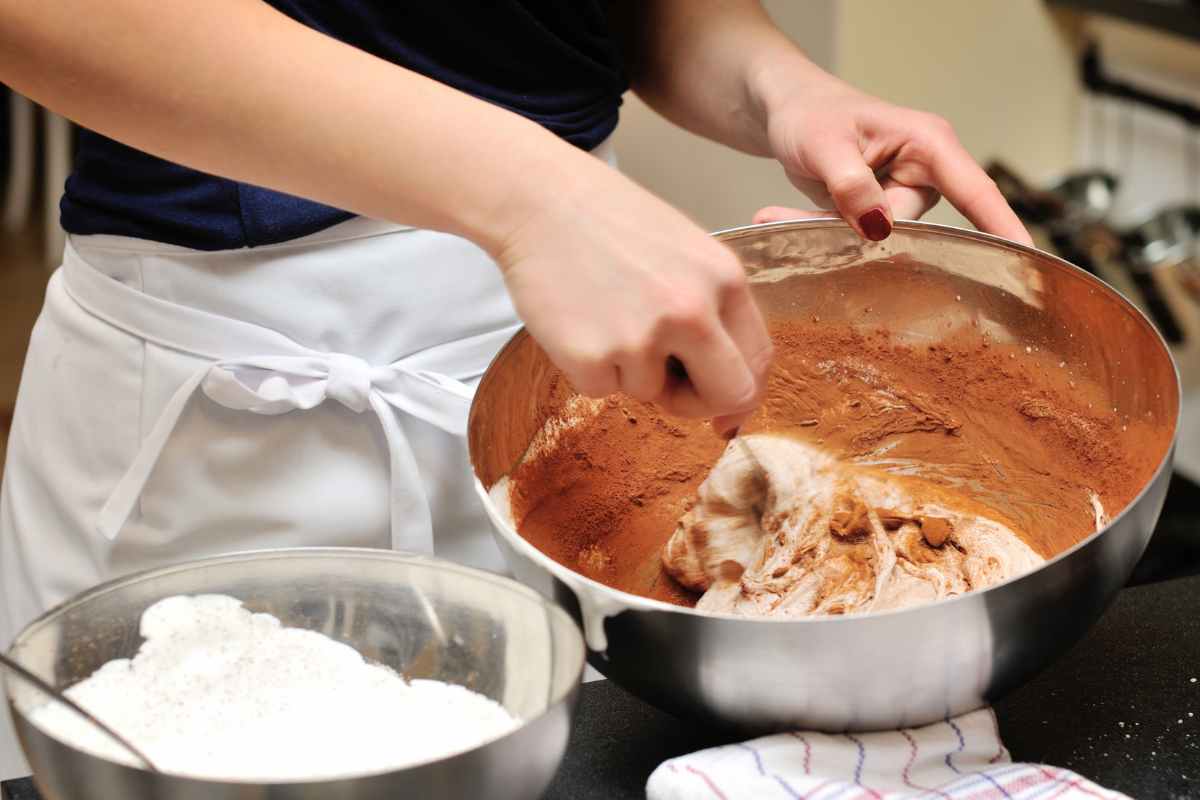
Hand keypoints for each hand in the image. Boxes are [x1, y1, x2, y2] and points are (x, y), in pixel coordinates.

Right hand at [496, 154, 771, 433]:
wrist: (540, 200)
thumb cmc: (611, 222)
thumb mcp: (687, 253)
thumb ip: (714, 310)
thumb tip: (729, 393)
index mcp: (724, 279)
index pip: (758, 359)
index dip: (741, 391)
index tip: (721, 405)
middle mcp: (691, 311)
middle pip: (727, 394)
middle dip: (700, 402)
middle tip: (670, 388)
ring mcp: (641, 337)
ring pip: (651, 392)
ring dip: (628, 369)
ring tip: (604, 313)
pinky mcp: (591, 357)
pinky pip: (601, 391)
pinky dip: (588, 368)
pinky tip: (577, 320)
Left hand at [752, 73, 1031, 244]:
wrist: (786, 111)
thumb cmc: (810, 112)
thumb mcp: (825, 144)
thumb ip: (851, 185)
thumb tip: (880, 226)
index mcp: (929, 145)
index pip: (975, 191)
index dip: (1001, 227)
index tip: (1023, 259)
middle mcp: (923, 173)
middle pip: (909, 229)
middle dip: (855, 232)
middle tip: (796, 221)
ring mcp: (901, 196)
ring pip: (875, 238)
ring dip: (827, 231)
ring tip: (773, 213)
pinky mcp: (877, 214)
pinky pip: (854, 238)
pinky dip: (817, 230)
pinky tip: (780, 216)